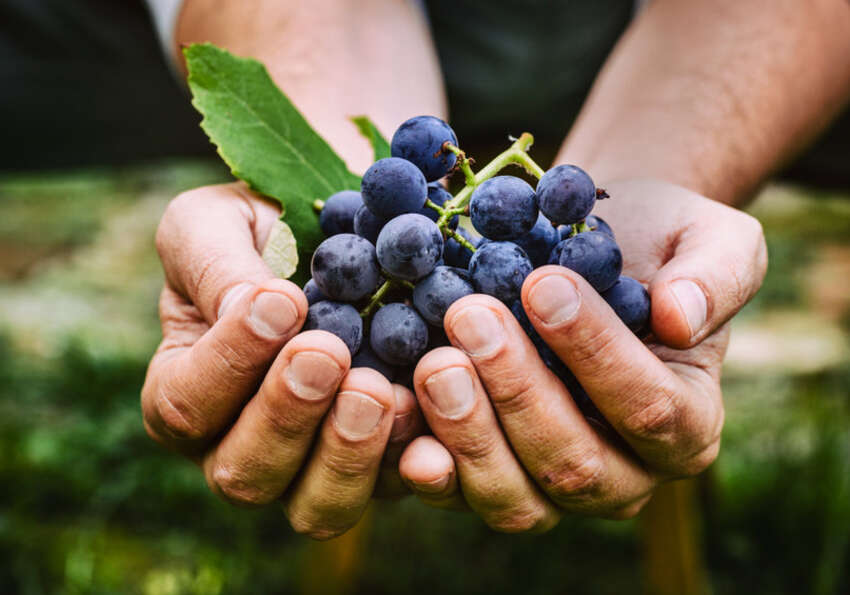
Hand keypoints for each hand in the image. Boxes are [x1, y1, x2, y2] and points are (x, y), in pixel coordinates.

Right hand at [142, 182, 423, 538]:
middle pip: (246, 473)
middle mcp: (239, 448)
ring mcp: (312, 467)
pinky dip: (415, 463)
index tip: (283, 300)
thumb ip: (213, 264)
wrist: (338, 239)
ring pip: (317, 507)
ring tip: (376, 389)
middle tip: (327, 353)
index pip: (186, 403)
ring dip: (347, 455)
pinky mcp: (379, 466)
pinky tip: (432, 423)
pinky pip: (394, 488)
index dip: (231, 360)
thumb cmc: (261, 230)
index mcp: (185, 393)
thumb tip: (250, 311)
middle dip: (287, 416)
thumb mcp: (216, 223)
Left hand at [399, 179, 766, 529]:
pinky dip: (424, 463)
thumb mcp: (709, 239)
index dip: (595, 352)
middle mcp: (623, 473)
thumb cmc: (653, 244)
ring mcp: (551, 487)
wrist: (584, 250)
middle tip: (471, 316)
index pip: (648, 407)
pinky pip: (457, 493)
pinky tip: (397, 413)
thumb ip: (716, 276)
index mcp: (686, 424)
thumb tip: (682, 318)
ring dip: (467, 432)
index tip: (543, 284)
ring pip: (513, 498)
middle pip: (573, 464)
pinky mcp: (489, 476)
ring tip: (434, 360)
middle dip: (518, 391)